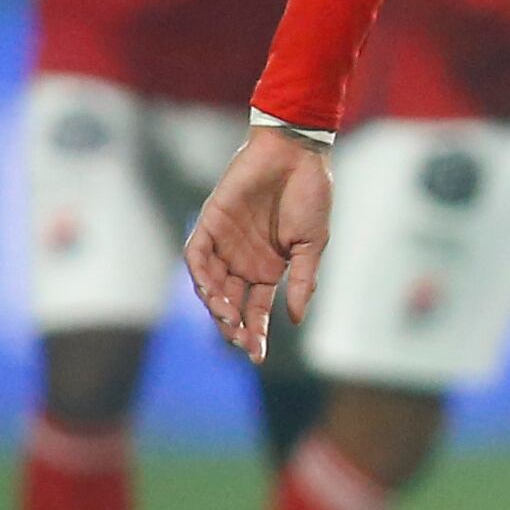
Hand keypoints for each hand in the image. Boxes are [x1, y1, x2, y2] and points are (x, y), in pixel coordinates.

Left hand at [184, 126, 333, 362]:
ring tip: (229, 319)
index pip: (256, 309)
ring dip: (216, 305)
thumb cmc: (310, 194)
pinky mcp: (210, 222)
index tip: (257, 356)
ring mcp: (225, 242)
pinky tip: (212, 292)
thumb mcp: (312, 244)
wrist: (296, 154)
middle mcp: (243, 260)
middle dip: (233, 326)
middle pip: (230, 303)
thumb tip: (295, 319)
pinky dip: (200, 276)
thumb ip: (302, 280)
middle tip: (241, 342)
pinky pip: (197, 255)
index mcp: (268, 268)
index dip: (255, 333)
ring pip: (210, 284)